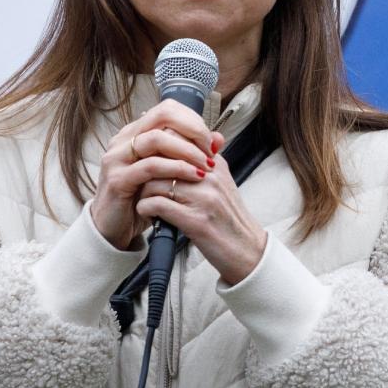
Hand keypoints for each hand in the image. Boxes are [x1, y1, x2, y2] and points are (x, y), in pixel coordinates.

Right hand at [92, 100, 220, 250]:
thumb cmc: (144, 196)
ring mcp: (117, 158)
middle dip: (193, 130)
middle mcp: (123, 140)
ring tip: (206, 165)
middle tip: (210, 150)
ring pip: (156, 139)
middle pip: (162, 116)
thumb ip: (192, 152)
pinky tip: (194, 176)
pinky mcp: (117, 179)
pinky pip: (151, 166)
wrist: (117, 227)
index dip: (193, 121)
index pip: (167, 109)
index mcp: (136, 133)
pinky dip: (176, 169)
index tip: (210, 141)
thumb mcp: (170, 172)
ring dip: (188, 150)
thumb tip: (219, 138)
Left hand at [134, 145, 268, 285]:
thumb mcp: (223, 183)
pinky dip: (145, 208)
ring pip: (154, 181)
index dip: (156, 150)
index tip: (148, 163)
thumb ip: (208, 162)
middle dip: (145, 171)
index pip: (177, 139)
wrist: (246, 250)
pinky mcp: (196, 220)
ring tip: (146, 201)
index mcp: (216, 165)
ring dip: (143, 193)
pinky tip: (149, 213)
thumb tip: (204, 137)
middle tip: (141, 183)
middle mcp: (211, 178)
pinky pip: (156, 204)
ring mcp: (204, 198)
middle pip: (162, 159)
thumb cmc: (228, 218)